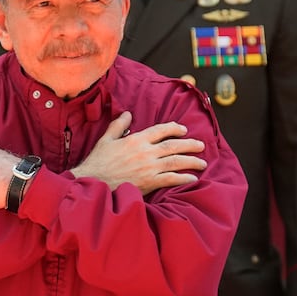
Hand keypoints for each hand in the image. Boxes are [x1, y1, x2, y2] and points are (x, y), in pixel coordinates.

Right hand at [71, 111, 206, 194]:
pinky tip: (192, 178)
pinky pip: (171, 179)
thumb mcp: (106, 139)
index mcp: (136, 140)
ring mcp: (149, 168)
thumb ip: (118, 126)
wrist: (94, 182)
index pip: (160, 130)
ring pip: (176, 162)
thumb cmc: (98, 162)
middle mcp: (145, 152)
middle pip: (173, 145)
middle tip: (201, 145)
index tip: (183, 129)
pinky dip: (183, 178)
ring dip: (191, 161)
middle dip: (190, 144)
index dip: (174, 128)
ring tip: (202, 162)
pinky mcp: (149, 183)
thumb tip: (128, 114)